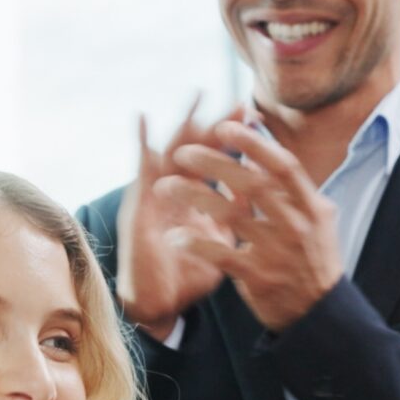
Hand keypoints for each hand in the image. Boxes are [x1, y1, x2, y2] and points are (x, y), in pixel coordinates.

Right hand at [117, 100, 239, 335]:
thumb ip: (237, 218)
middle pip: (201, 150)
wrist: (161, 303)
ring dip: (187, 124)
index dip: (237, 142)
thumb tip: (260, 196)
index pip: (221, 163)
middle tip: (240, 102)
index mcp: (198, 200)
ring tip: (199, 96)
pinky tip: (142, 119)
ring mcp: (157, 195)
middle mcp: (177, 192)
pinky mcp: (139, 204)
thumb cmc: (188, 275)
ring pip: (173, 151)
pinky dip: (140, 143)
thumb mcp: (222, 243)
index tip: (256, 118)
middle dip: (219, 125)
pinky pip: (140, 170)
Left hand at [161, 121, 343, 331]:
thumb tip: (264, 147)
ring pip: (229, 215)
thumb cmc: (312, 259)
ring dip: (193, 196)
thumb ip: (293, 186)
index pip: (282, 165)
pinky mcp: (258, 277)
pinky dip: (196, 243)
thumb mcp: (316, 219)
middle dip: (213, 162)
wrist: (320, 313)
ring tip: (165, 185)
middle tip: (182, 152)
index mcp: (310, 206)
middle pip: (252, 183)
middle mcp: (295, 225)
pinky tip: (175, 235)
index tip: (224, 126)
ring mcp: (277, 251)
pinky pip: (220, 254)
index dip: (253, 142)